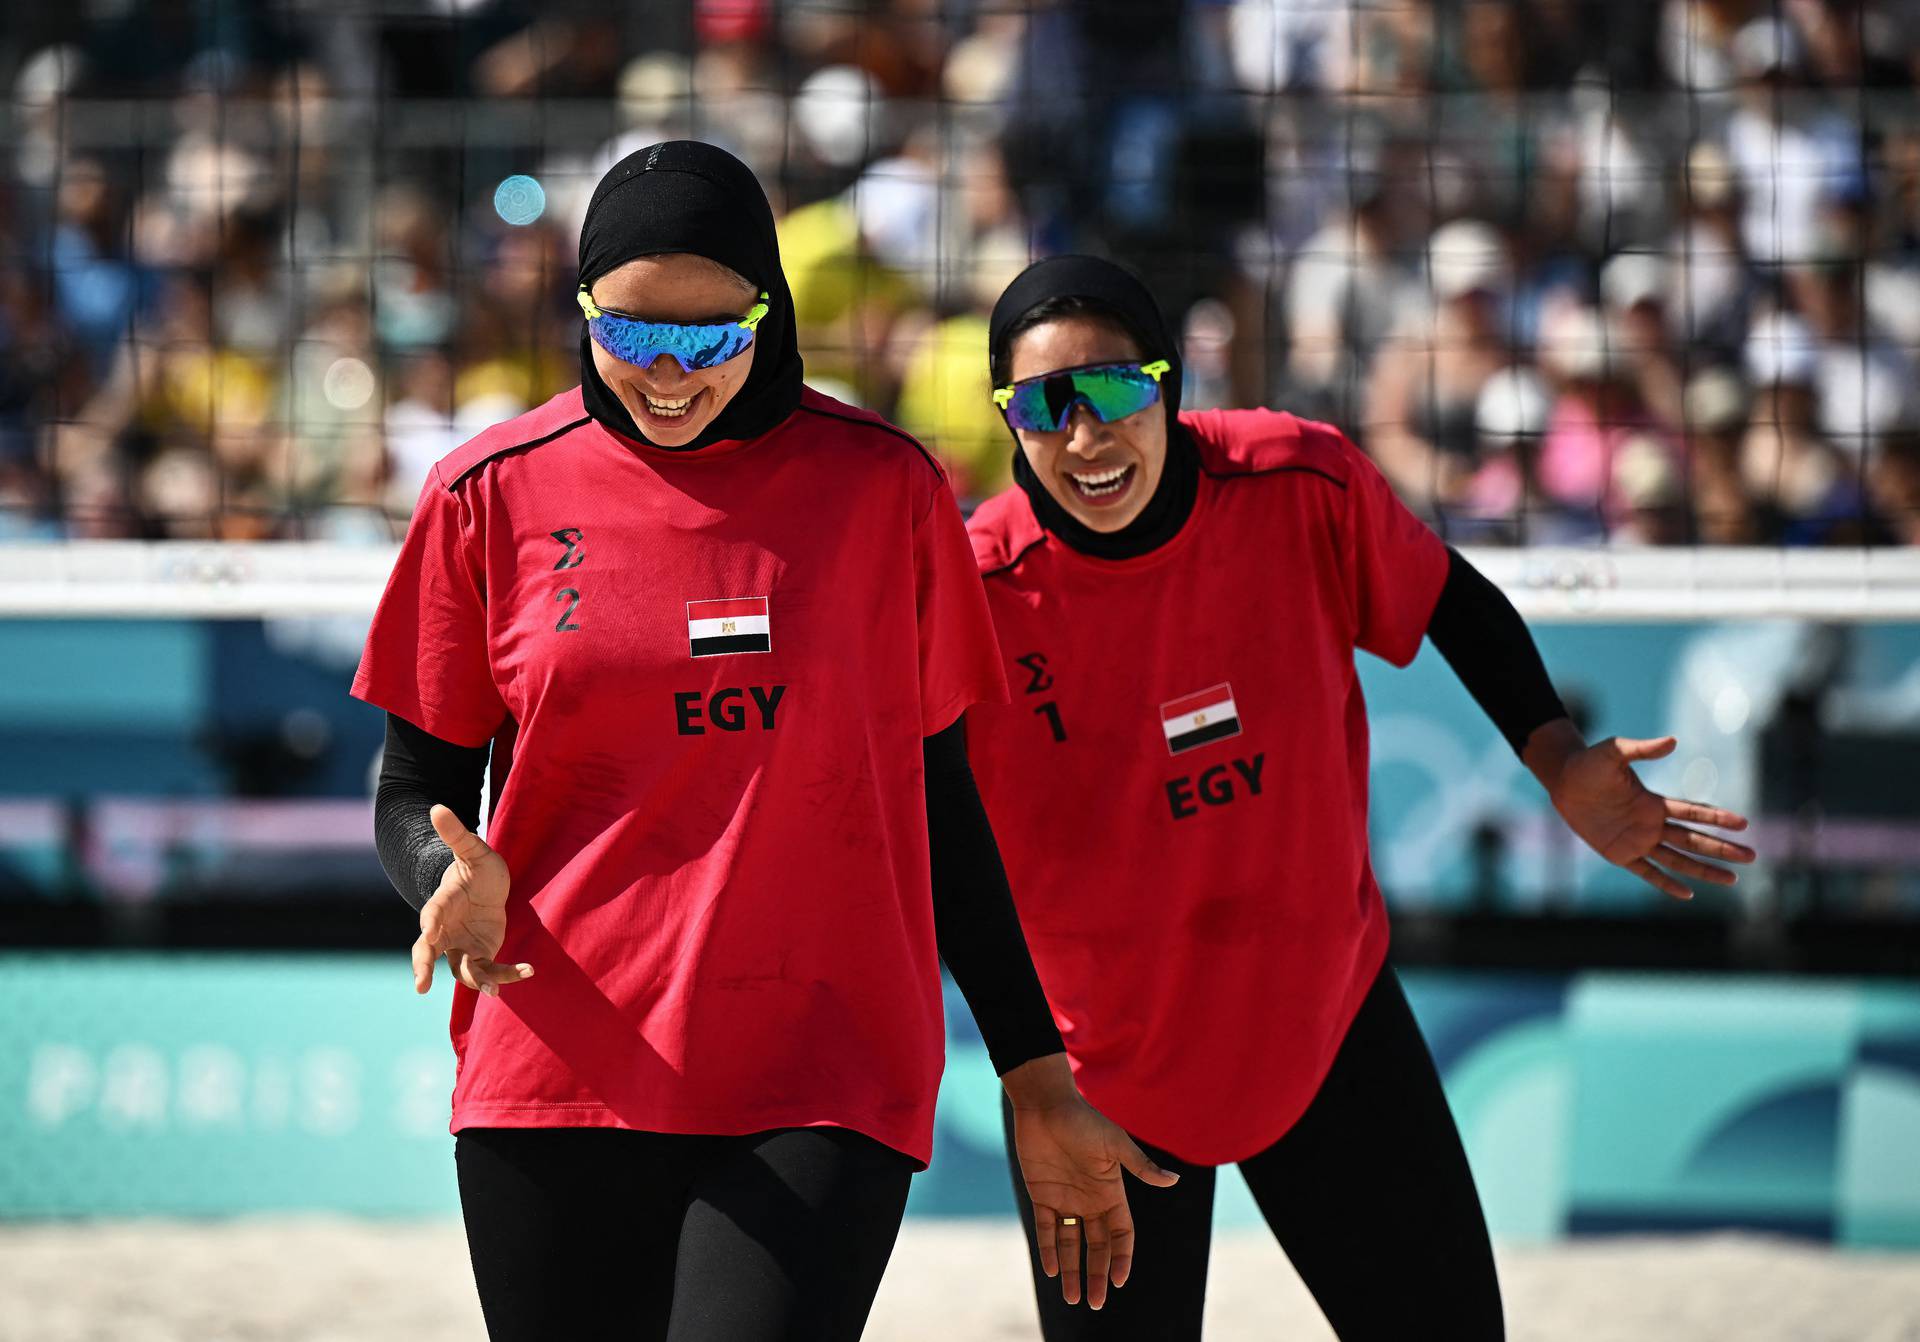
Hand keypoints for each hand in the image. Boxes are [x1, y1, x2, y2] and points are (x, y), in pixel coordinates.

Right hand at [411, 804, 533, 996]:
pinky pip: (489, 970)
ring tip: (494, 991)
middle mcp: (445, 930)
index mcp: (442, 903)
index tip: (428, 933)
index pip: (431, 914)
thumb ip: (457, 834)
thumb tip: (437, 807)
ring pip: (461, 969)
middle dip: (423, 967)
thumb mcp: (473, 849)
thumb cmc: (476, 867)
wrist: (486, 887)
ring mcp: (460, 946)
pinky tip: (527, 972)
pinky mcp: (479, 956)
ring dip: (477, 981)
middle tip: (420, 985)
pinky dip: (505, 975)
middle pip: (428, 952)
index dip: (428, 924)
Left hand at [1003, 1055, 1179, 1309]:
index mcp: (1111, 1192)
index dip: (1121, 1257)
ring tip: (1073, 1298)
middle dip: (1097, 1274)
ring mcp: (1065, 1199)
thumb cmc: (1084, 1120)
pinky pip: (1046, 1229)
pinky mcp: (1042, 1195)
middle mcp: (1090, 1200)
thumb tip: (1174, 1181)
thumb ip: (1141, 1167)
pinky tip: (1052, 1270)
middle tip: (1095, 1303)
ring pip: (1071, 1243)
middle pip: (1097, 1246)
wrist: (1046, 1105)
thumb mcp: (1115, 1144)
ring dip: (1072, 1270)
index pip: (1121, 1233)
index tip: (1119, 1280)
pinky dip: (1049, 1250)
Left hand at [1526, 725, 1755, 900]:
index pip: (1693, 812)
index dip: (1717, 817)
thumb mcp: (1615, 752)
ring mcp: (1637, 840)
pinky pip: (1647, 872)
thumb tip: (1674, 741)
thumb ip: (1643, 749)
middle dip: (1722, 849)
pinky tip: (1688, 895)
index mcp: (1654, 802)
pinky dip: (1666, 883)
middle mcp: (1651, 824)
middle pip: (1694, 839)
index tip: (1743, 823)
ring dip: (1704, 870)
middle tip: (1752, 856)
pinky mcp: (1619, 854)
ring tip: (1732, 879)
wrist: (1563, 780)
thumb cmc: (1590, 764)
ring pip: (1678, 859)